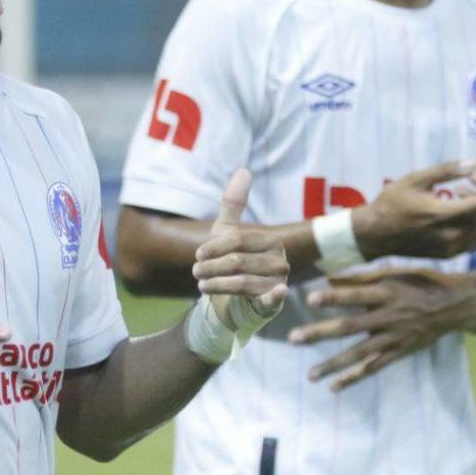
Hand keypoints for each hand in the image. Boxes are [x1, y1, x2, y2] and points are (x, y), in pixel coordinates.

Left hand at [191, 169, 289, 327]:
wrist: (237, 299)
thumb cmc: (233, 261)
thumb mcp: (227, 232)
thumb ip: (233, 203)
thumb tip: (243, 170)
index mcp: (271, 240)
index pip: (237, 240)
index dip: (213, 247)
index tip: (197, 256)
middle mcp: (279, 260)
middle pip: (237, 261)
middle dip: (211, 267)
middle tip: (195, 272)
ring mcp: (279, 283)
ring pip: (242, 282)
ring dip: (217, 284)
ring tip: (201, 285)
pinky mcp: (274, 304)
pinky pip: (273, 299)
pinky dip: (273, 296)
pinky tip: (273, 294)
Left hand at [287, 267, 475, 390]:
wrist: (456, 305)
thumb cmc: (420, 282)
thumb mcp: (394, 272)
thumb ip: (361, 277)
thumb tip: (327, 278)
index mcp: (386, 291)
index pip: (355, 295)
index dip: (334, 297)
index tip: (309, 299)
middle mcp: (389, 316)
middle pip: (350, 326)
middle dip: (320, 333)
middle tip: (293, 339)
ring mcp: (395, 337)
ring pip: (360, 354)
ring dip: (333, 365)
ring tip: (310, 375)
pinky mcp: (400, 352)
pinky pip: (375, 368)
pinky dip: (355, 378)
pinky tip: (333, 386)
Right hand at [352, 160, 475, 259]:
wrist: (375, 234)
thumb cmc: (391, 203)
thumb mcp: (414, 179)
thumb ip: (445, 171)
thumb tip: (473, 164)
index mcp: (443, 215)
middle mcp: (451, 235)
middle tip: (468, 179)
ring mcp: (451, 247)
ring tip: (461, 194)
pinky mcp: (449, 254)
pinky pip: (475, 239)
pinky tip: (459, 212)